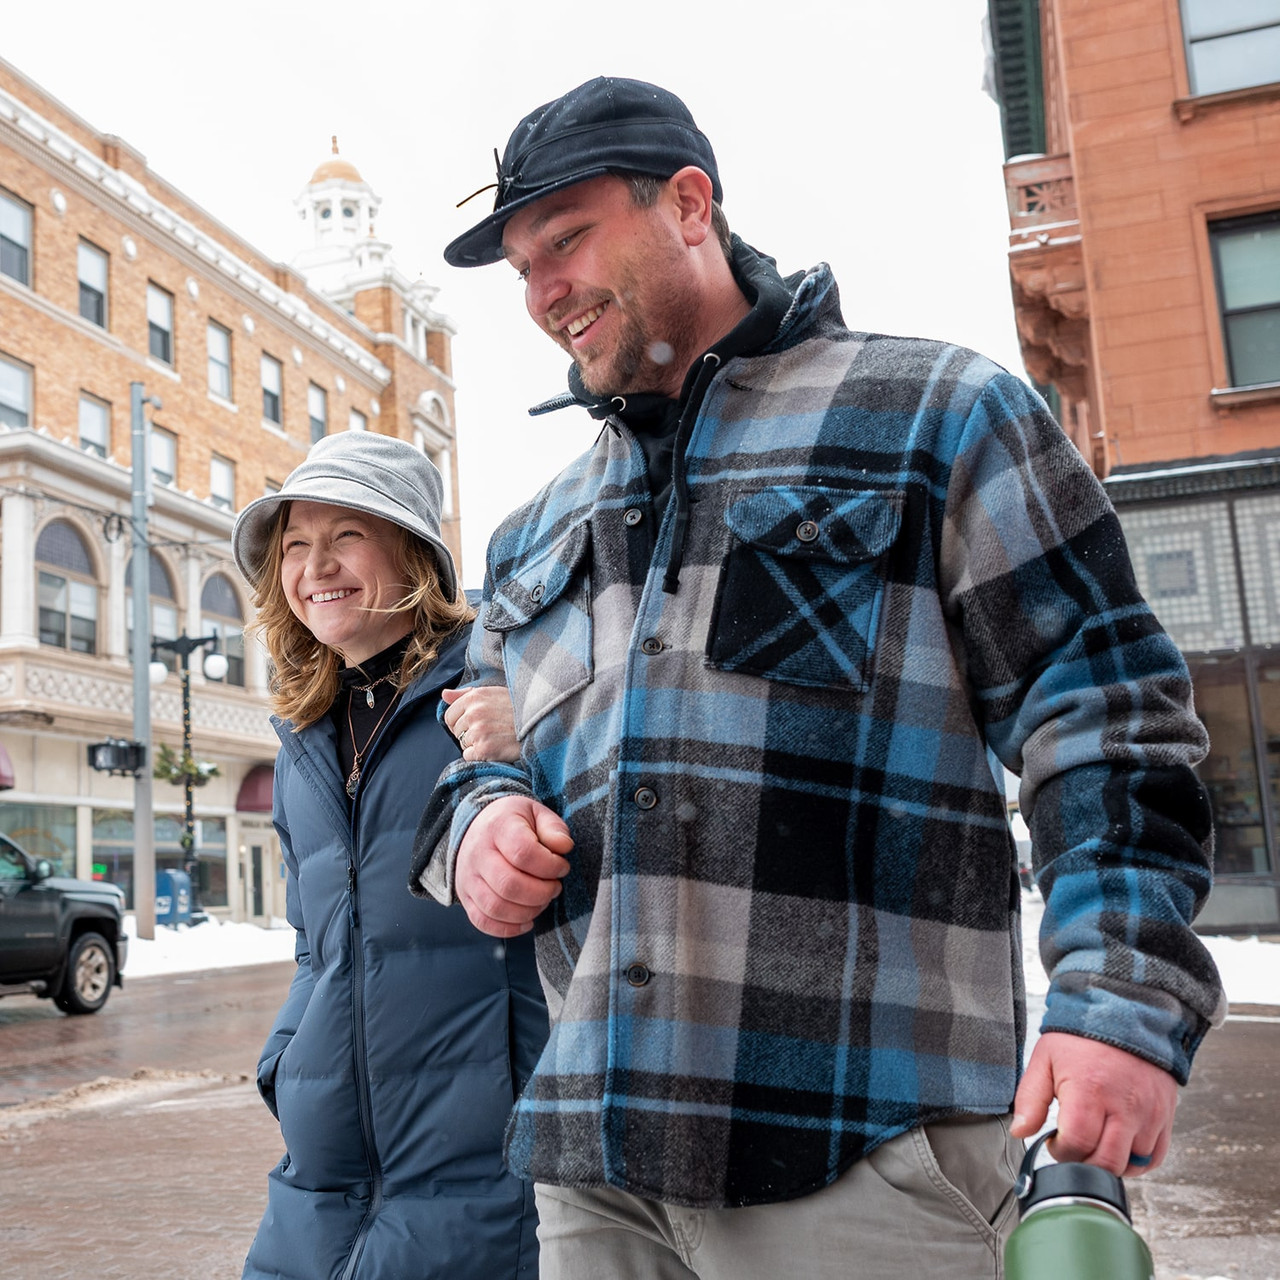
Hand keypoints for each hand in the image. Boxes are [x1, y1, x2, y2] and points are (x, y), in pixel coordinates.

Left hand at [442, 685, 519, 762]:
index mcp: (475, 696)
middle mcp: (474, 712)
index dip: (460, 723)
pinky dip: (480, 757)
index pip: (449, 716)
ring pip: (463, 744)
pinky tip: (496, 749)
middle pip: (456, 731)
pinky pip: (468, 756)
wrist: (542, 725)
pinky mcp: (484, 748)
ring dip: (476, 745)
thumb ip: (466, 694)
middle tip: (490, 732)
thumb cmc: (518, 710)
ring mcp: (479, 731)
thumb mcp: (494, 694)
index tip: (476, 725)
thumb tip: (444, 694)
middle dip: (468, 734)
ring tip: (496, 739)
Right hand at [455, 796, 572, 936]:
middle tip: (555, 887)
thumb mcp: (536, 813)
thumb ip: (554, 828)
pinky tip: (528, 920)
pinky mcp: (466, 897)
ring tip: (542, 901)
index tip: (562, 867)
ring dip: (528, 911)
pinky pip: (482, 921)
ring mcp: (468, 878)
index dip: (550, 866)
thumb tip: (564, 847)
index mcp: (498, 827)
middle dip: (542, 892)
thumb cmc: (513, 823)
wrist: (475, 827)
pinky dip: (508, 928)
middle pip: (509, 884)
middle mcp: (478, 854)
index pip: (523, 852)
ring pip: (496, 907)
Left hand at [1011, 1031, 1178, 1175]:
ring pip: (1132, 1164)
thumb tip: (1020, 1131)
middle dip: (1083, 1165)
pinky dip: (1137, 1162)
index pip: (1077, 1144)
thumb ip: (1030, 1098)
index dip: (1061, 1152)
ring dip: (1110, 1164)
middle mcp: (1124, 1106)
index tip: (1055, 1142)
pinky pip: (1155, 1157)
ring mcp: (1149, 1113)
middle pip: (1106, 1162)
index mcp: (1089, 1090)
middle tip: (1073, 1149)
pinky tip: (1118, 1148)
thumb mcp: (1045, 1059)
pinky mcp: (1165, 1116)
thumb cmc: (1083, 1037)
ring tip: (1094, 1144)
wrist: (1125, 1013)